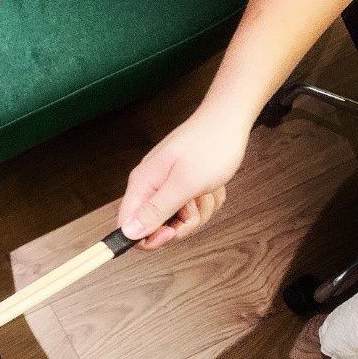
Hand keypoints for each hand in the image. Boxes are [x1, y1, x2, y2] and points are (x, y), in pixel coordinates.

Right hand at [117, 105, 250, 249]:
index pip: (128, 227)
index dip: (149, 238)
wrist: (229, 120)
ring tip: (205, 189)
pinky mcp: (182, 186)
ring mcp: (167, 186)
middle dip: (181, 223)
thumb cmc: (210, 146)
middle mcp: (150, 187)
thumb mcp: (183, 184)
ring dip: (198, 211)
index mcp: (143, 185)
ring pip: (178, 220)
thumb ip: (155, 210)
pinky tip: (210, 186)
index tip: (171, 232)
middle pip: (156, 228)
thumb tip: (128, 232)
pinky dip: (205, 202)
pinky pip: (191, 210)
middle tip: (193, 204)